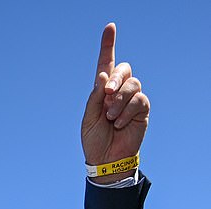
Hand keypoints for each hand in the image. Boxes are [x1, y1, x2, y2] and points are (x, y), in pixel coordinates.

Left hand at [81, 23, 149, 169]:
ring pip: (133, 84)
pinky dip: (127, 111)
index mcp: (102, 90)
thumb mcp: (89, 118)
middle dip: (116, 78)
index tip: (110, 27)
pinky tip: (120, 123)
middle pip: (124, 69)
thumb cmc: (94, 139)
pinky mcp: (142, 110)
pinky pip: (139, 100)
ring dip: (119, 100)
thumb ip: (95, 97)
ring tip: (111, 117)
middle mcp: (119, 91)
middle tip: (106, 93)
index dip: (108, 45)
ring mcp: (132, 99)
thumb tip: (103, 76)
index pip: (106, 64)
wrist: (106, 160)